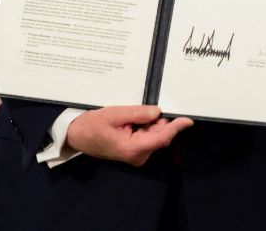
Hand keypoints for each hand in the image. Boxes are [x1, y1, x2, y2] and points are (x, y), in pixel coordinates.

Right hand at [65, 105, 192, 165]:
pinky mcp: (135, 152)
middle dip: (159, 121)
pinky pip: (148, 137)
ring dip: (150, 123)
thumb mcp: (115, 114)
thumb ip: (138, 113)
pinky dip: (146, 127)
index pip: (161, 138)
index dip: (176, 128)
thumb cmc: (93, 125)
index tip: (188, 120)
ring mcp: (137, 155)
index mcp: (133, 149)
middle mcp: (138, 156)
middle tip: (144, 108)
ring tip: (131, 115)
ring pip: (154, 135)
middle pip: (159, 136)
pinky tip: (133, 121)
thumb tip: (158, 112)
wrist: (77, 136)